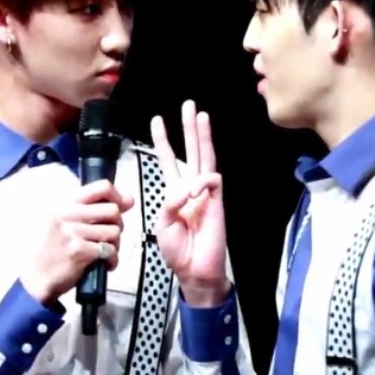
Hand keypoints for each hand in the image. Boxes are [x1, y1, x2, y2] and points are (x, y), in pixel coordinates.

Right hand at [20, 180, 134, 304]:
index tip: (121, 206)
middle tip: (109, 236)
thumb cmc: (47, 251)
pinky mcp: (80, 252)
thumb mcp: (59, 222)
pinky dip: (111, 260)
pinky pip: (109, 251)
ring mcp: (73, 233)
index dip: (117, 196)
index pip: (100, 188)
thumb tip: (129, 200)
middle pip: (112, 211)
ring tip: (103, 252)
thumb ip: (91, 210)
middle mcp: (67, 216)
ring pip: (114, 232)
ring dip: (114, 245)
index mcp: (62, 205)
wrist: (34, 278)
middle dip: (117, 225)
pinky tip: (103, 264)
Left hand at [150, 100, 230, 306]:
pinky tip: (196, 189)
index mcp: (173, 192)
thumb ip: (168, 202)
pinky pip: (212, 181)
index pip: (168, 160)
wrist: (194, 269)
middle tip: (189, 104)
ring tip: (200, 115)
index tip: (157, 120)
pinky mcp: (218, 201)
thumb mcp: (161, 224)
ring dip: (202, 136)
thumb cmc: (177, 250)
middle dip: (189, 128)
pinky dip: (202, 182)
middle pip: (191, 151)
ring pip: (205, 158)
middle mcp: (190, 188)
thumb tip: (187, 187)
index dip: (163, 141)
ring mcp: (205, 193)